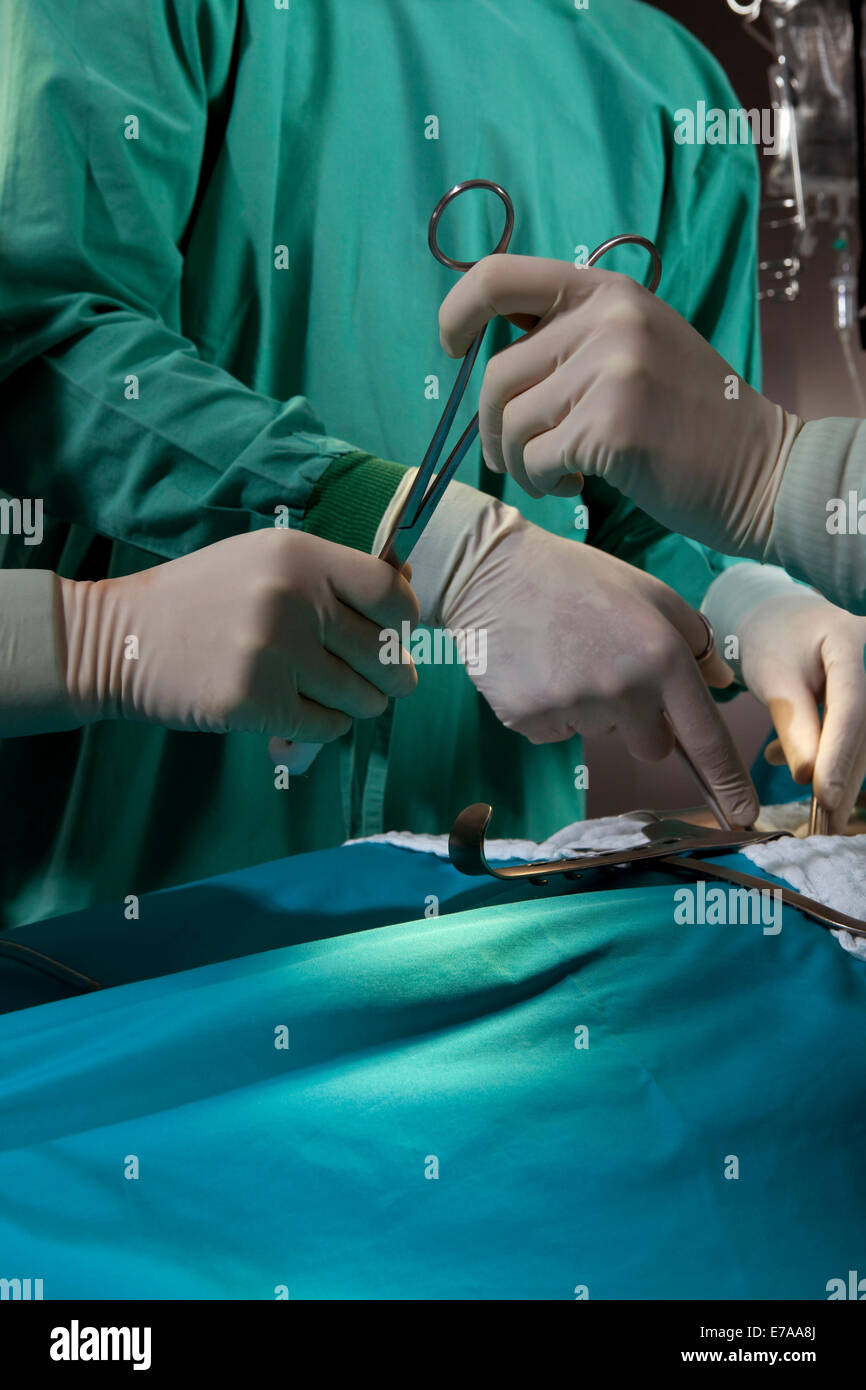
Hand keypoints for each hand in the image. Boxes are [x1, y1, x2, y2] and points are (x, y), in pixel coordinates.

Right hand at [59, 528, 418, 742]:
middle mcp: (292, 599)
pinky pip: (327, 727)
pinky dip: (323, 726)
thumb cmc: (204, 599)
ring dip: (358, 704)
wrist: (122, 640)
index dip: (404, 620)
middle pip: (386, 655)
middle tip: (383, 682)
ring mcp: (274, 654)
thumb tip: (407, 588)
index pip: (391, 593)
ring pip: (363, 698)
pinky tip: (299, 711)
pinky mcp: (256, 703)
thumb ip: (330, 573)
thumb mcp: (263, 560)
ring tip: (332, 694)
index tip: (396, 635)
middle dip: (392, 676)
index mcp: (299, 555)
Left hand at [438, 254, 800, 558]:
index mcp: (608, 290)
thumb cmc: (689, 420)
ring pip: (510, 423)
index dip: (457, 312)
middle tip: (515, 458)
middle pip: (496, 374)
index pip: (499, 276)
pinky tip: (577, 485)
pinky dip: (543, 483)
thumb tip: (485, 354)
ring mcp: (612, 370)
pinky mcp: (612, 426)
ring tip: (556, 474)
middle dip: (491, 428)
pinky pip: (535, 460)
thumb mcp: (637, 347)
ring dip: (519, 463)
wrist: (761, 470)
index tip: (452, 348)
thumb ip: (572, 338)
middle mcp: (609, 319)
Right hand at [439, 516, 758, 826]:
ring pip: (600, 734)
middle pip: (652, 746)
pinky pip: (556, 733)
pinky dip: (551, 709)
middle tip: (609, 667)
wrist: (494, 574)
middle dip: (640, 722)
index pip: (705, 737)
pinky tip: (537, 668)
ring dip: (591, 708)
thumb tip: (722, 683)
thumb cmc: (580, 579)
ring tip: (566, 655)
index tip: (743, 815)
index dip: (728, 781)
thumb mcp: (651, 594)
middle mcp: (623, 690)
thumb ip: (695, 640)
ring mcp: (574, 708)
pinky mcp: (531, 720)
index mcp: (663, 657)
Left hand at [739, 590, 865, 831]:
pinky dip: (837, 761)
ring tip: (819, 814)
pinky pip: (862, 736)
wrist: (784, 620)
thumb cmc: (775, 641)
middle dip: (844, 778)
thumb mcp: (774, 677)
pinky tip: (807, 776)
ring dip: (842, 777)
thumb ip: (792, 723)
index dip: (838, 756)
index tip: (824, 797)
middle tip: (826, 823)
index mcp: (850, 640)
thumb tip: (808, 778)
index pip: (851, 707)